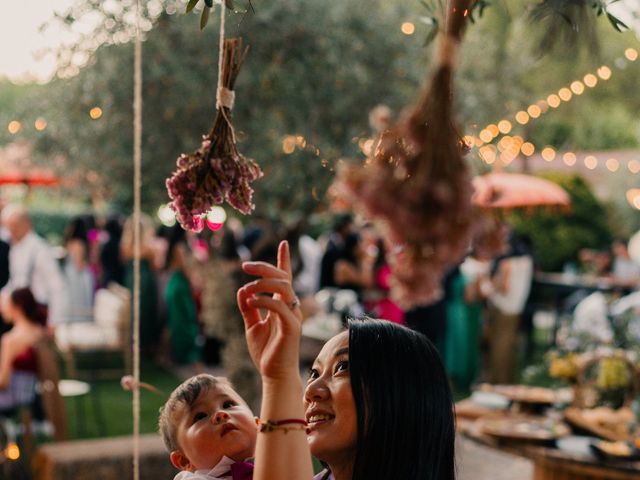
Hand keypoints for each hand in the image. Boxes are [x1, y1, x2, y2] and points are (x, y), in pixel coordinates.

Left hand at [237, 241, 302, 380]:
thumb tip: (242, 289)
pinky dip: (262, 300)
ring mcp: (293, 316)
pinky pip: (278, 306)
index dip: (284, 260)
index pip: (284, 278)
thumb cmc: (266, 352)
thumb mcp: (252, 326)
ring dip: (263, 282)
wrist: (274, 375)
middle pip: (283, 277)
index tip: (284, 243)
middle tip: (244, 265)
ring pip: (284, 287)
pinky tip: (250, 302)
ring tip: (247, 287)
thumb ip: (248, 308)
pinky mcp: (291, 327)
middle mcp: (291, 307)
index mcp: (282, 305)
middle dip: (265, 267)